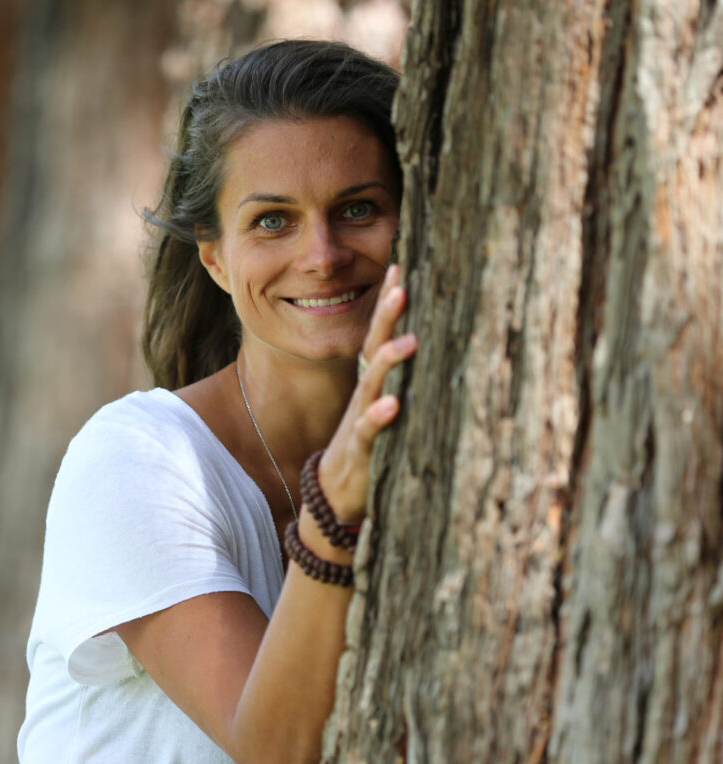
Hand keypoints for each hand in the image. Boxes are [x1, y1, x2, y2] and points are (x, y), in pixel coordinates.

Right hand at [317, 264, 416, 522]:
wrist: (335, 496)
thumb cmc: (368, 448)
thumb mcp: (385, 410)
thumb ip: (400, 382)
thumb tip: (427, 349)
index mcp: (372, 385)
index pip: (378, 336)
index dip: (387, 305)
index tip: (399, 268)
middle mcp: (364, 396)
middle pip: (373, 349)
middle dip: (386, 318)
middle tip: (401, 287)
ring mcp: (359, 421)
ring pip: (371, 385)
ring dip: (389, 361)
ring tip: (409, 340)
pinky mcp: (360, 451)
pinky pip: (369, 431)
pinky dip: (379, 416)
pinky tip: (393, 404)